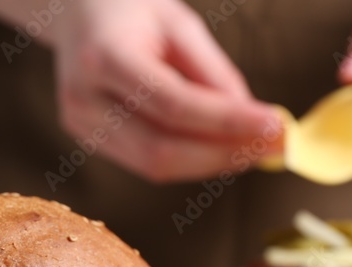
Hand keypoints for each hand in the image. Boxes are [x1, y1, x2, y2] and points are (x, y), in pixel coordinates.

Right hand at [49, 0, 280, 181]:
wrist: (76, 11)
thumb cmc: (132, 10)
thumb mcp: (179, 23)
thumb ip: (213, 73)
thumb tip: (251, 122)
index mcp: (103, 57)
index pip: (174, 105)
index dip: (227, 122)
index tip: (275, 125)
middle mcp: (84, 100)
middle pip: (162, 149)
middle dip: (224, 154)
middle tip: (275, 147)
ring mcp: (82, 126)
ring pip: (156, 166)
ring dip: (213, 163)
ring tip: (256, 150)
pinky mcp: (90, 141)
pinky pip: (148, 163)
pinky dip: (192, 161)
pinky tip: (222, 149)